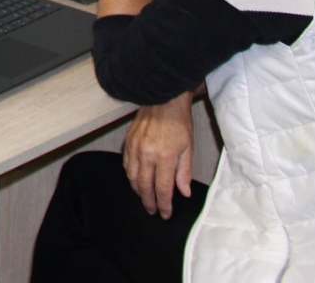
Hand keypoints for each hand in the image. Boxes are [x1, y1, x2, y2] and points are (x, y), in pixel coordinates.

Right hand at [123, 93, 194, 217]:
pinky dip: (130, 175)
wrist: (163, 100)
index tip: (165, 213)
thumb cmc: (179, 123)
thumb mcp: (188, 148)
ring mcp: (135, 148)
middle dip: (148, 201)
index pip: (162, 188)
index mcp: (164, 157)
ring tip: (144, 197)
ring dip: (138, 190)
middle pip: (144, 186)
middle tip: (152, 211)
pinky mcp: (128, 142)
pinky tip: (135, 179)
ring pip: (132, 177)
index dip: (163, 204)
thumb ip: (184, 172)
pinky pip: (126, 164)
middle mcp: (146, 155)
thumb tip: (183, 192)